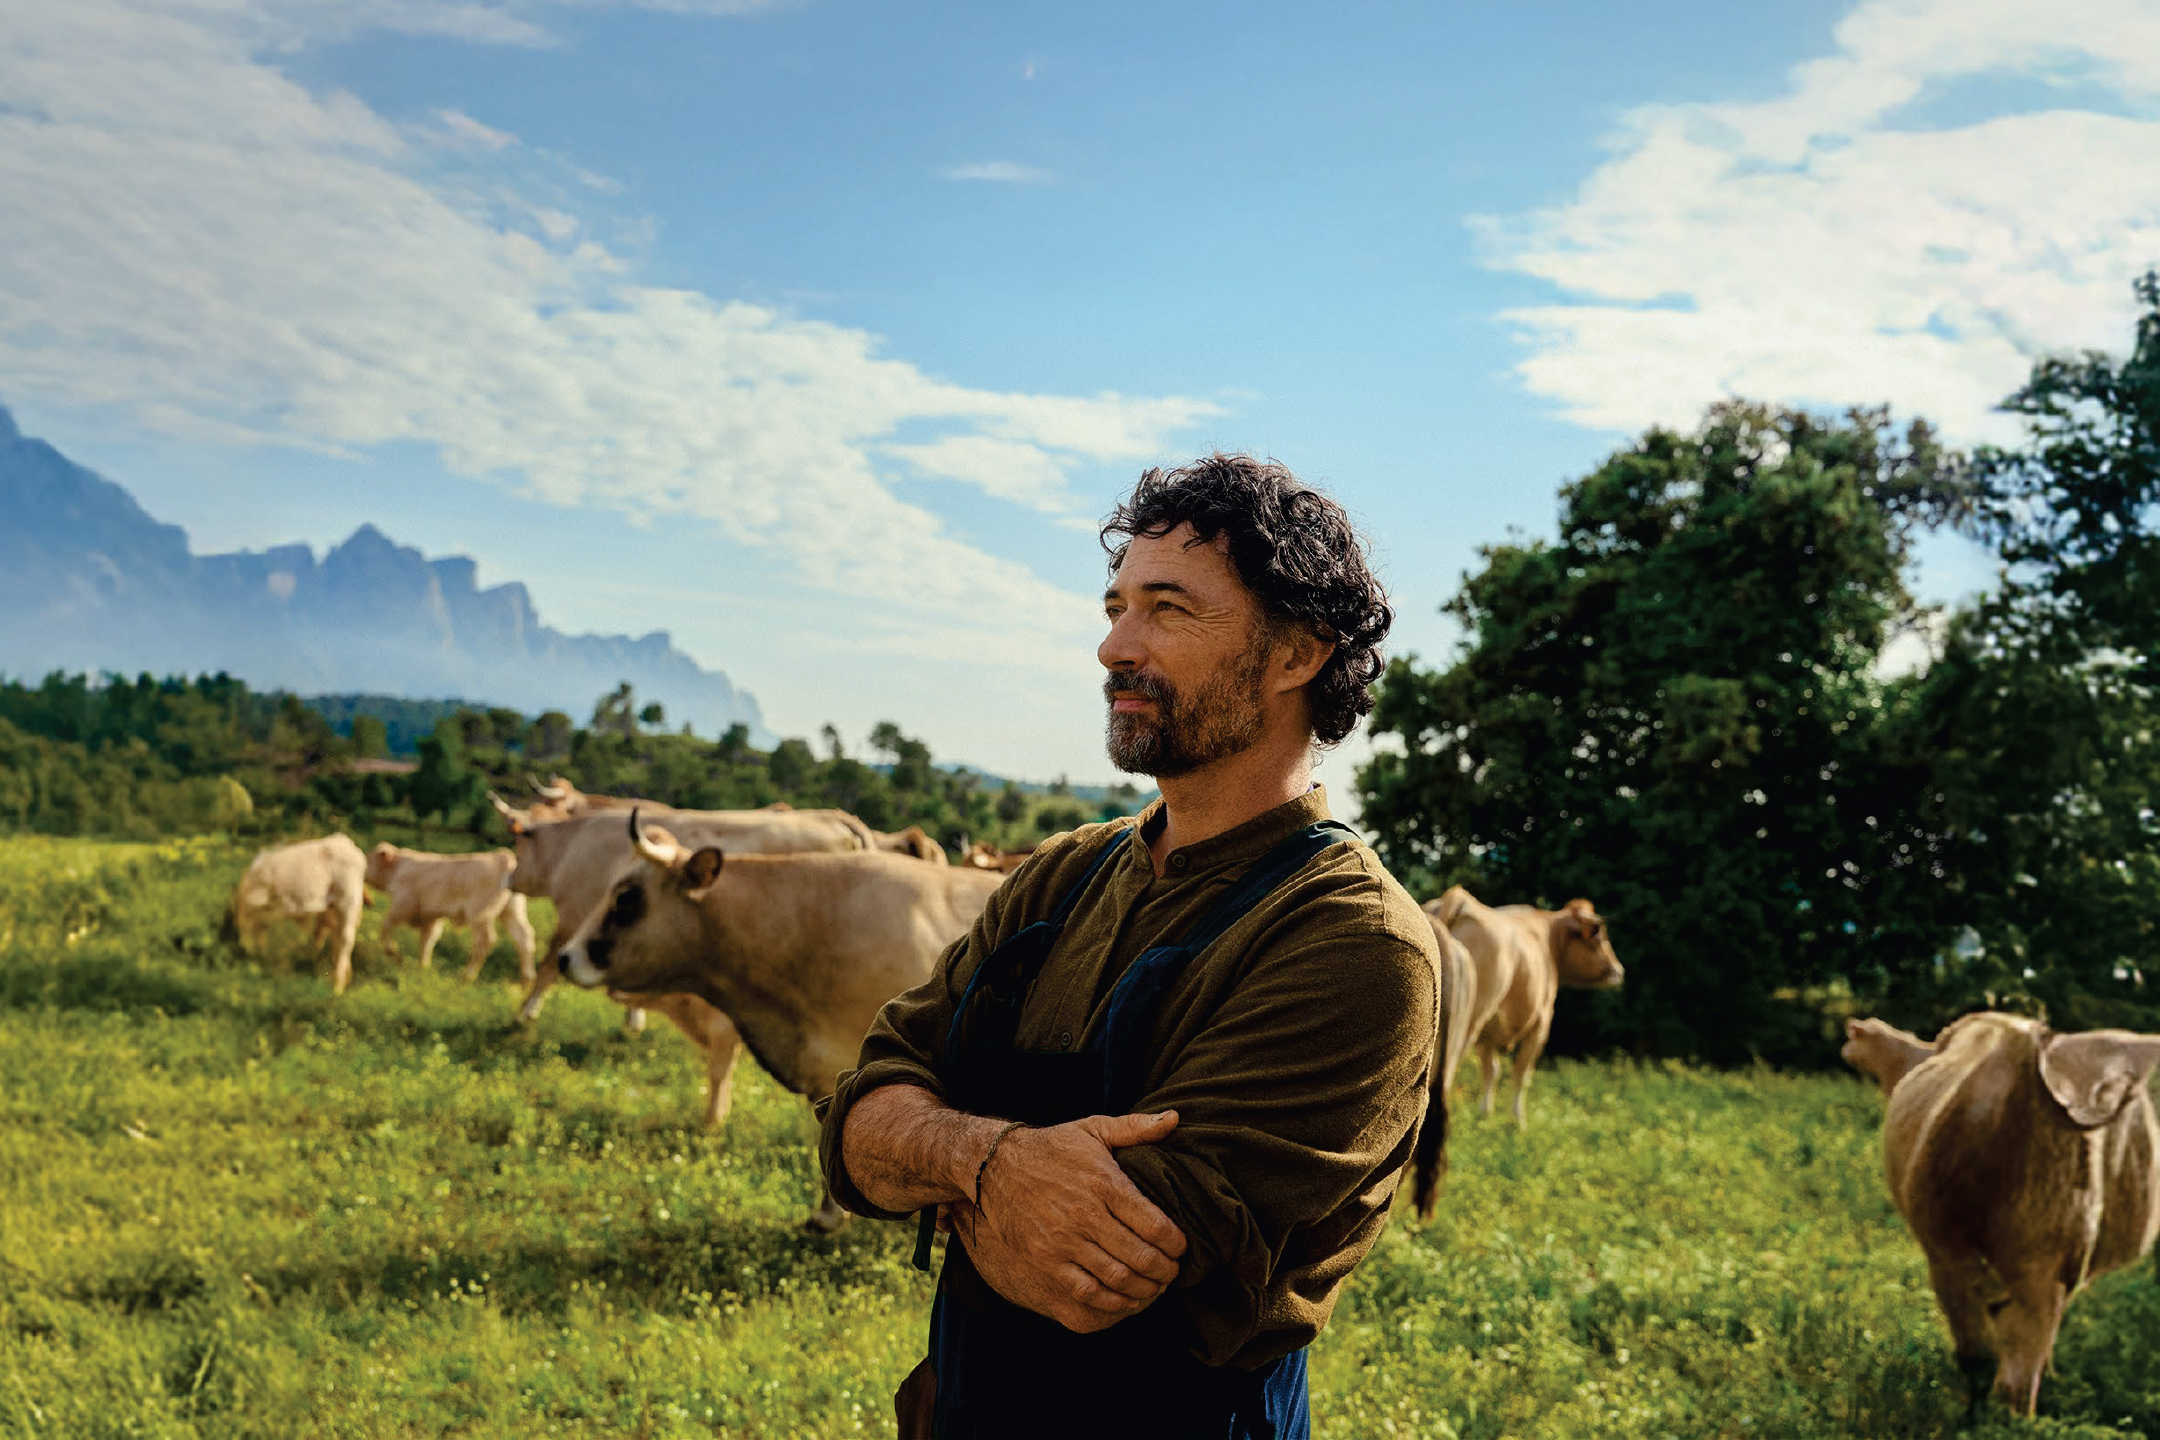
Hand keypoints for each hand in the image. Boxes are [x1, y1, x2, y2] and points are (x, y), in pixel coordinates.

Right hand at [959, 1110, 1187, 1333]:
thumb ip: (1136, 1127)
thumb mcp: (1094, 1128)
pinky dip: (1111, 1302)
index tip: (1182, 1248)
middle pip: (1140, 1256)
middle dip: (1165, 1271)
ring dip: (1144, 1290)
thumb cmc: (1052, 1147)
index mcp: (1105, 1183)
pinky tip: (1124, 1299)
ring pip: (1116, 1278)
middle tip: (1174, 1273)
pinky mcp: (1045, 1259)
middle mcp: (1086, 1214)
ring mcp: (1064, 1240)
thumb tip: (1175, 1118)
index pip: (1155, 1224)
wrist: (995, 1165)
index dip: (1176, 1244)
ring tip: (1154, 1288)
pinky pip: (1086, 1291)